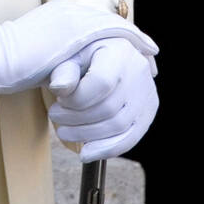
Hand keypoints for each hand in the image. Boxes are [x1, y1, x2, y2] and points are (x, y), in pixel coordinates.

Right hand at [0, 0, 157, 96]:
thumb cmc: (9, 65)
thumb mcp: (42, 58)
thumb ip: (61, 60)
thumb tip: (75, 77)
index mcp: (56, 17)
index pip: (93, 22)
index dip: (115, 34)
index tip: (132, 48)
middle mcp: (64, 11)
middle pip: (107, 19)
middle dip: (130, 35)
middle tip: (149, 51)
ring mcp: (67, 17)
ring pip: (109, 25)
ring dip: (130, 40)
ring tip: (148, 53)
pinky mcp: (70, 29)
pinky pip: (106, 32)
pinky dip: (126, 40)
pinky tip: (138, 50)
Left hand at [47, 37, 158, 159]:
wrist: (105, 53)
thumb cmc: (83, 55)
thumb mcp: (70, 55)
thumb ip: (64, 71)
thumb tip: (59, 88)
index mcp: (119, 50)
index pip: (101, 82)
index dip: (76, 99)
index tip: (59, 100)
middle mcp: (139, 70)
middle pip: (109, 108)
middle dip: (77, 119)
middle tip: (55, 116)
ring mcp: (147, 92)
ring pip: (119, 126)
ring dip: (87, 136)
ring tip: (64, 132)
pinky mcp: (148, 110)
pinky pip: (131, 137)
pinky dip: (107, 149)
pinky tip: (86, 153)